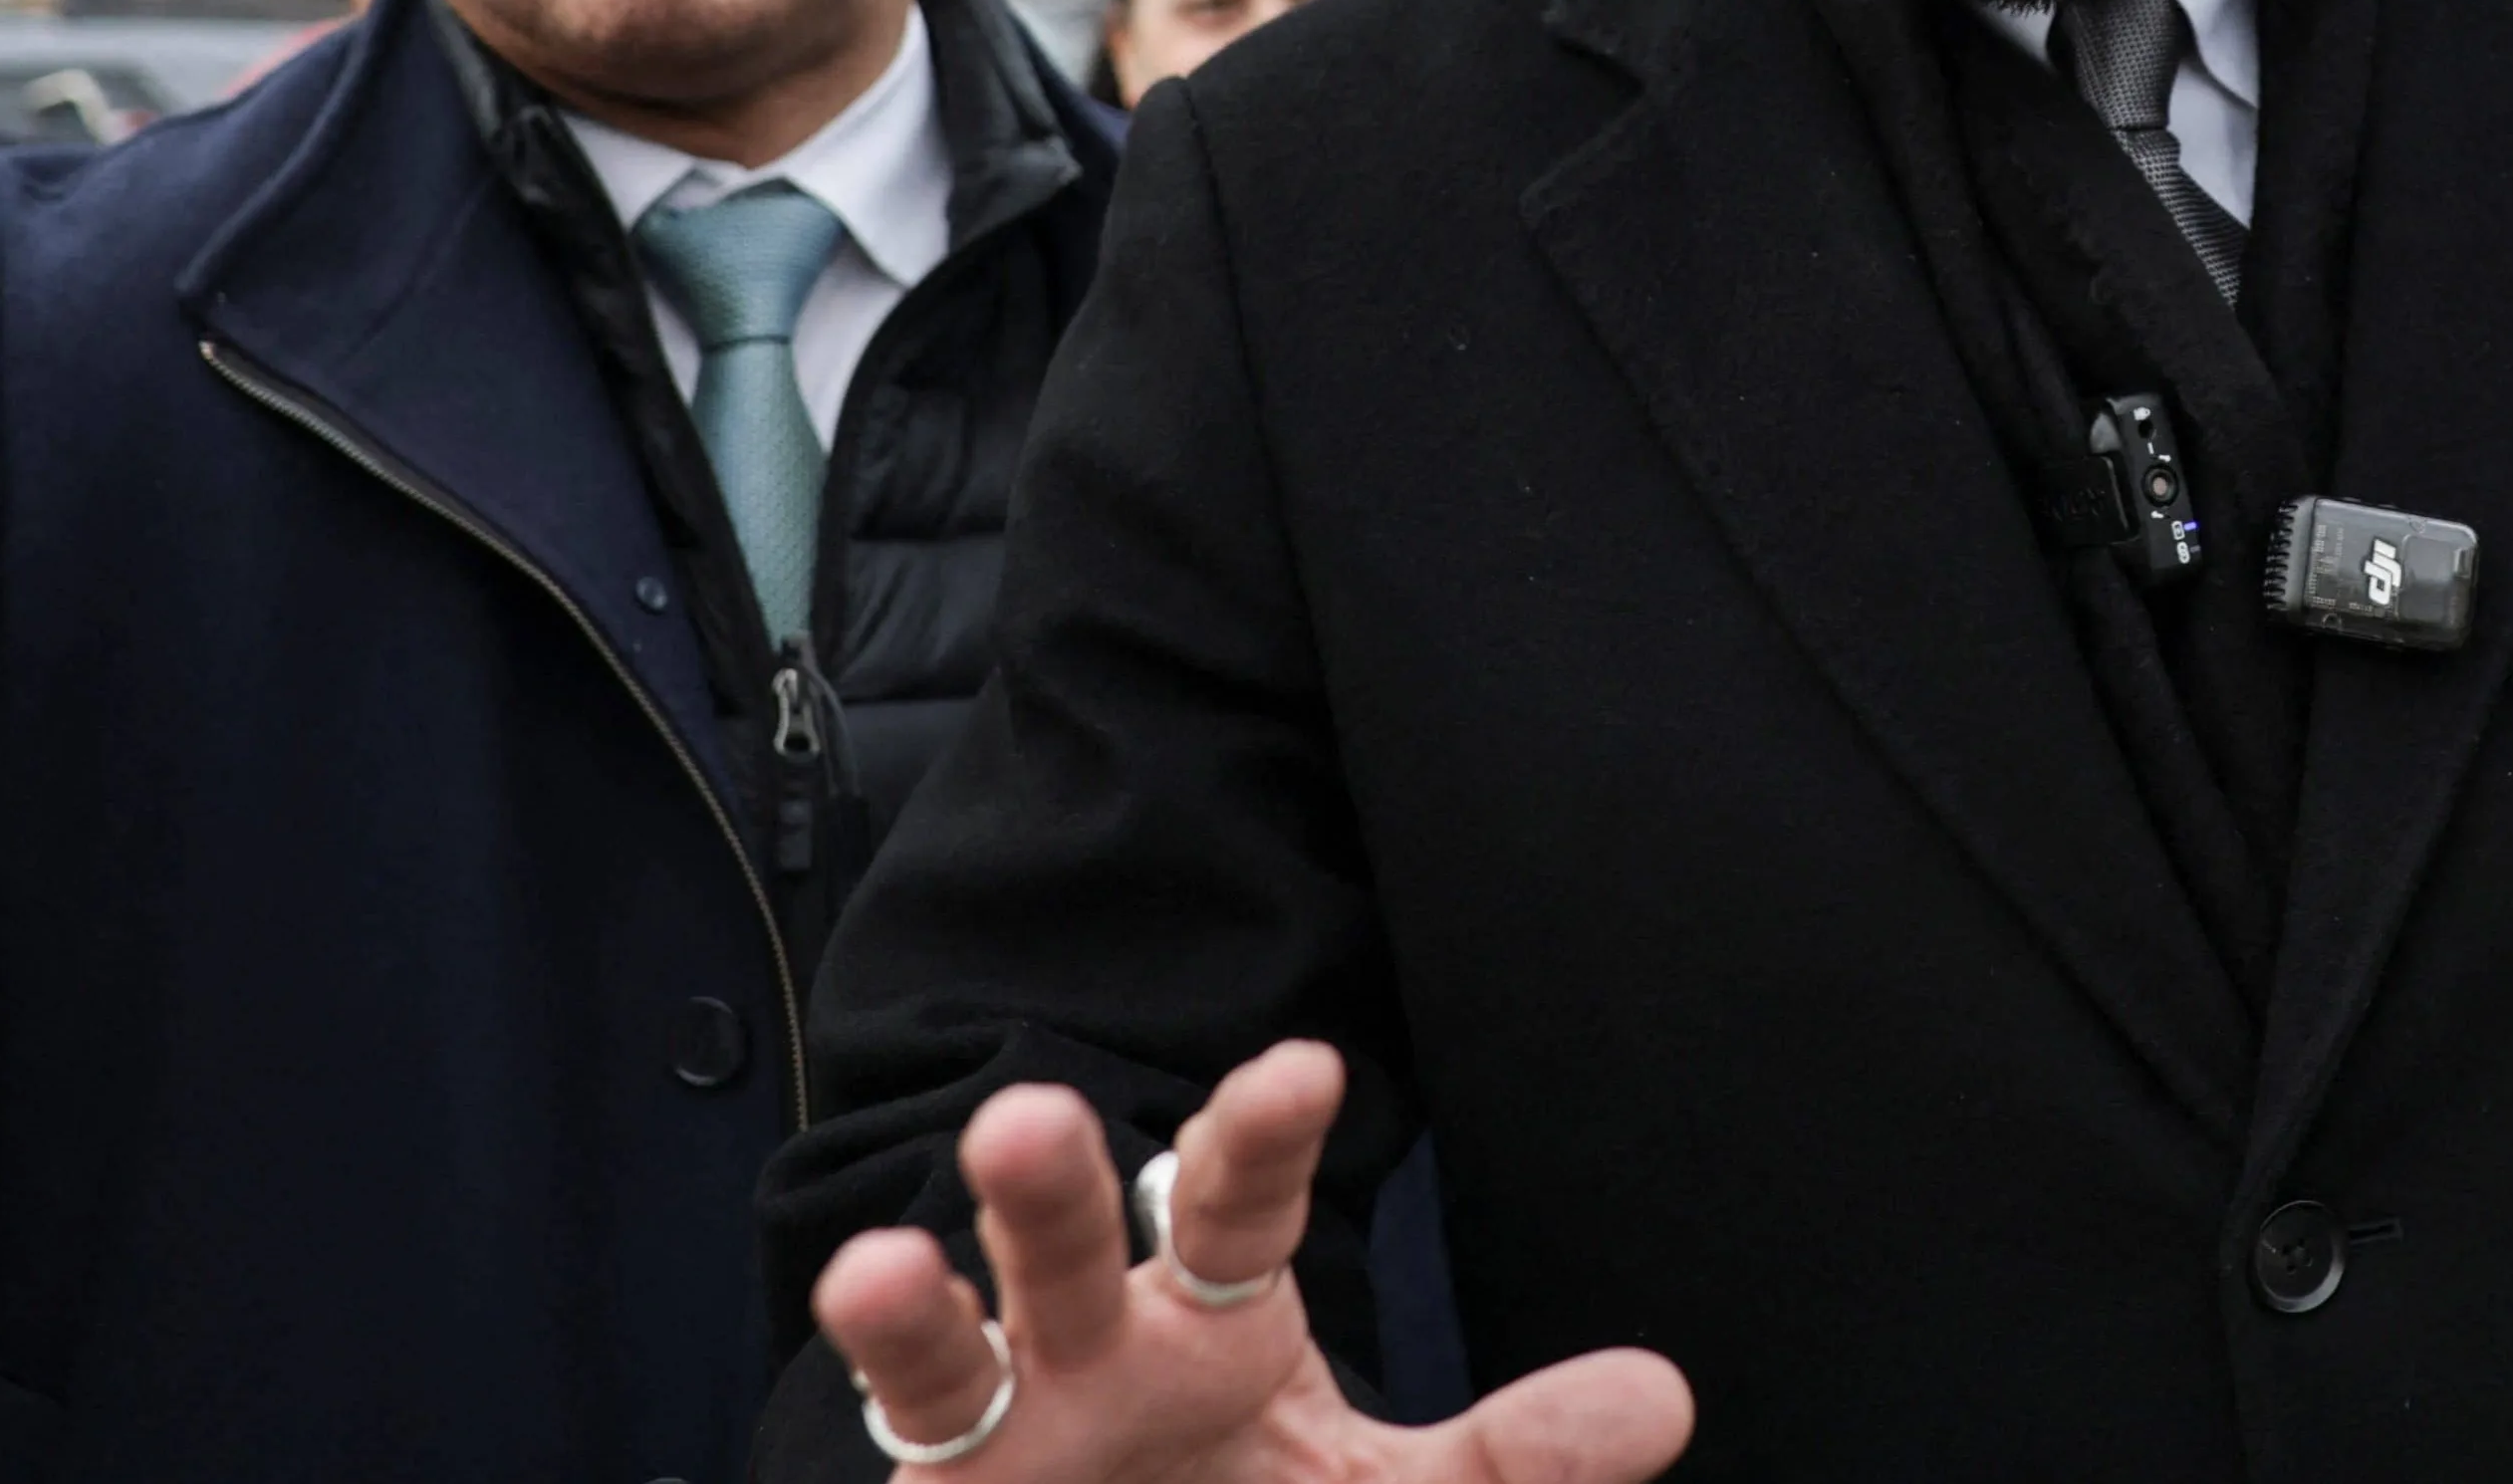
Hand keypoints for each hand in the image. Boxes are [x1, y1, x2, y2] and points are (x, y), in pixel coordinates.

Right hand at [812, 1041, 1689, 1482]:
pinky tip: (850, 1349)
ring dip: (906, 1309)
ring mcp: (991, 1433)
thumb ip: (1514, 1459)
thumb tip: (1662, 1400)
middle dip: (1047, 1182)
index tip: (1306, 1068)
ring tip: (878, 1267)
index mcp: (1212, 1312)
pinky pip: (904, 1458)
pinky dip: (876, 1415)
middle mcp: (1085, 1347)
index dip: (1266, 1135)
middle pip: (1063, 1241)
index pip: (1242, 1201)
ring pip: (936, 1355)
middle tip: (1034, 1116)